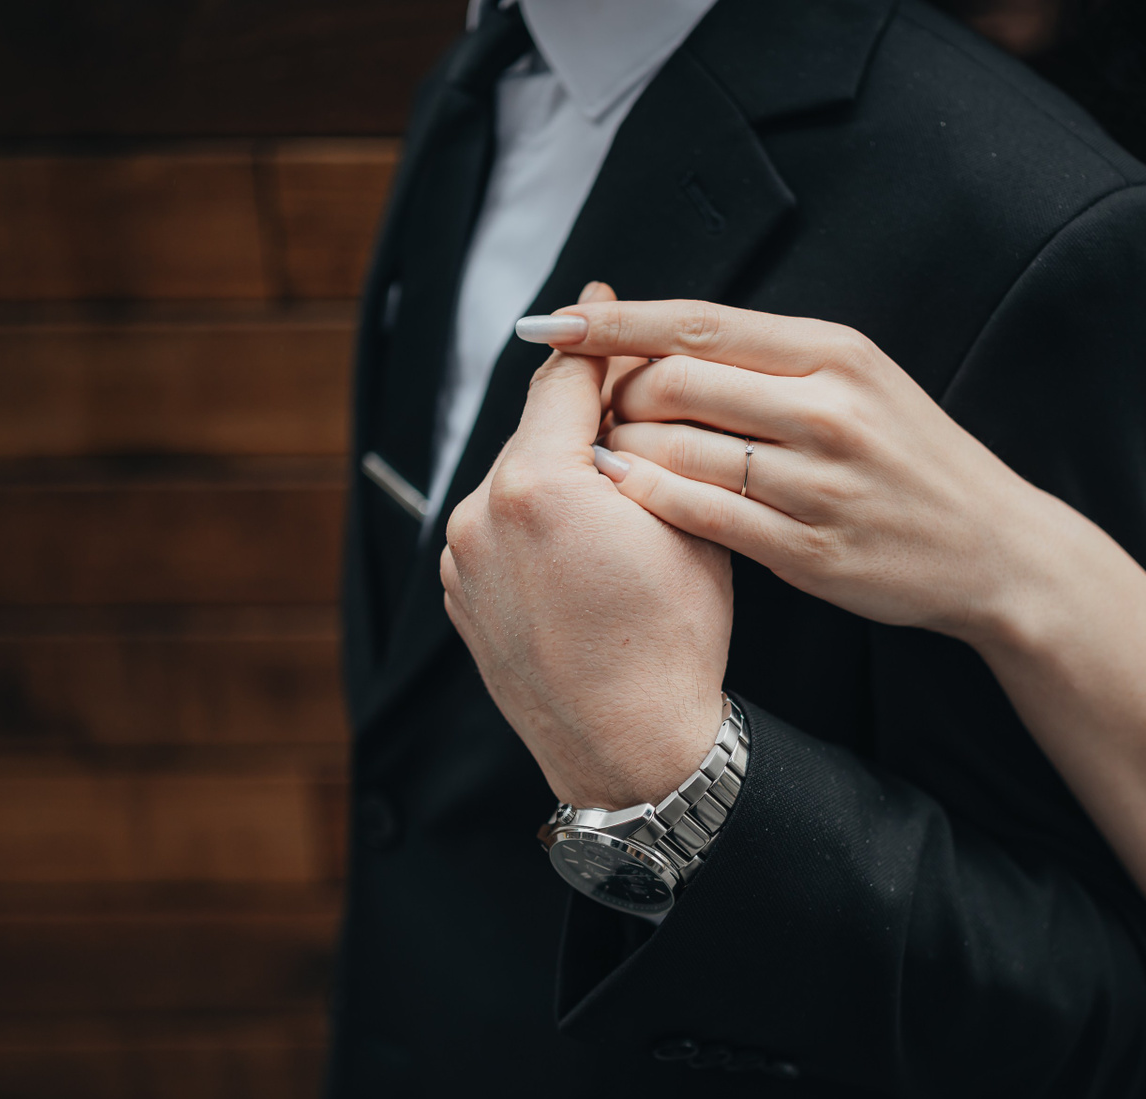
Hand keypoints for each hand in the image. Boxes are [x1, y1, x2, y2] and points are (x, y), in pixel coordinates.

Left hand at [440, 288, 732, 810]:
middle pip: (534, 429)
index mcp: (540, 485)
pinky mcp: (459, 594)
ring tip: (610, 486)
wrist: (629, 746)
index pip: (565, 381)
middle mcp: (482, 514)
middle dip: (578, 412)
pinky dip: (533, 521)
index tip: (599, 305)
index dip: (592, 340)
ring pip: (514, 481)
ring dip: (556, 470)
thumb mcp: (686, 523)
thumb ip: (652, 447)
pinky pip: (497, 531)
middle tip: (623, 393)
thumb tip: (631, 399)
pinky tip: (579, 544)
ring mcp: (462, 558)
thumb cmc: (671, 643)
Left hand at [540, 299, 1049, 643]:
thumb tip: (657, 334)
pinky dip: (649, 503)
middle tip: (592, 412)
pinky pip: (702, 517)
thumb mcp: (857, 380)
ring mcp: (819, 483)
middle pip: (677, 383)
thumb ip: (768, 357)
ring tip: (599, 456)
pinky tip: (622, 499)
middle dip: (615, 395)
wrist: (993, 548)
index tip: (549, 325)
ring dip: (622, 452)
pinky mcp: (811, 549)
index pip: (699, 323)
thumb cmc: (909, 458)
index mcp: (835, 353)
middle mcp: (828, 409)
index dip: (614, 325)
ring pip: (680, 451)